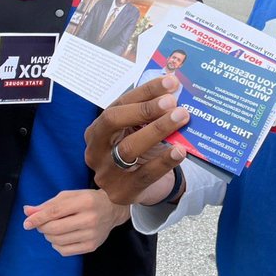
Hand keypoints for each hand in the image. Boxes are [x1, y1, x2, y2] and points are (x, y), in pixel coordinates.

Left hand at [22, 188, 128, 256]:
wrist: (113, 209)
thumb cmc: (89, 200)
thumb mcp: (71, 196)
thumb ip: (49, 204)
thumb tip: (27, 212)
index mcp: (85, 201)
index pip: (55, 211)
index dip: (38, 218)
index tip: (27, 223)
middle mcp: (90, 218)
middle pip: (54, 228)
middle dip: (43, 227)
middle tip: (42, 224)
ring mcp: (91, 234)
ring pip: (57, 241)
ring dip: (49, 236)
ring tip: (54, 229)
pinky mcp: (91, 246)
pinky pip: (64, 251)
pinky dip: (57, 245)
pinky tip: (62, 237)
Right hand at [83, 77, 188, 205]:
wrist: (141, 185)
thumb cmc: (140, 147)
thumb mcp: (138, 129)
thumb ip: (149, 112)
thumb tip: (173, 89)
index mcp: (98, 129)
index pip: (119, 104)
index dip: (145, 91)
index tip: (170, 82)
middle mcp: (95, 150)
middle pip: (114, 122)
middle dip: (145, 109)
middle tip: (173, 101)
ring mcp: (105, 173)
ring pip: (128, 148)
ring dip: (157, 129)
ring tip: (181, 117)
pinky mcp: (121, 192)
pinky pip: (144, 175)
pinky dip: (164, 160)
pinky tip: (180, 150)